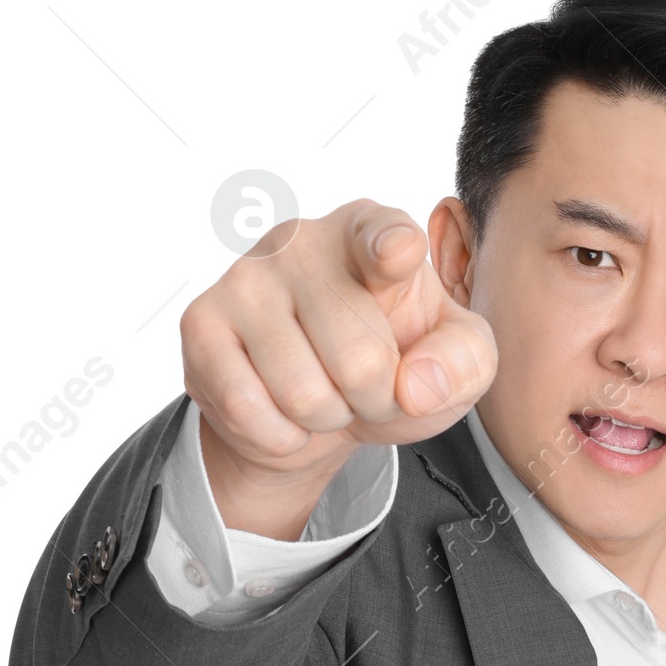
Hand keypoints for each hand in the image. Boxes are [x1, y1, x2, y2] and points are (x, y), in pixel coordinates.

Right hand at [180, 200, 497, 535]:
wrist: (317, 406)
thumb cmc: (391, 363)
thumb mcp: (453, 361)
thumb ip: (464, 361)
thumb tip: (416, 385)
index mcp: (370, 231)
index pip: (383, 235)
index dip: (392, 249)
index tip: (398, 254)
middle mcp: (302, 240)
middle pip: (358, 361)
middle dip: (373, 401)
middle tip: (365, 387)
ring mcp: (244, 278)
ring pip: (303, 394)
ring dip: (326, 419)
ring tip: (326, 394)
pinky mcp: (201, 323)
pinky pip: (248, 409)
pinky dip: (279, 434)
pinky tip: (282, 409)